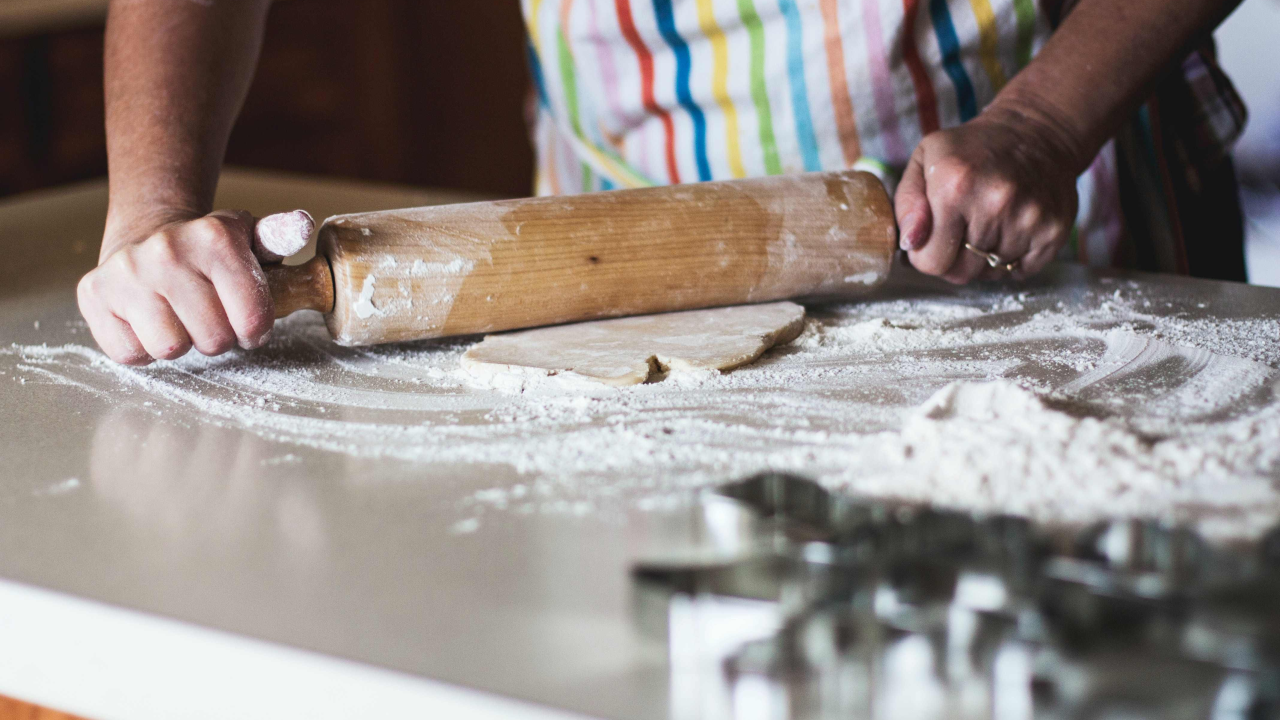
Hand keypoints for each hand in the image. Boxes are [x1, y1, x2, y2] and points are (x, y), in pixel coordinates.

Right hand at [78, 209, 274, 364]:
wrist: (147, 236)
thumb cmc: (210, 253)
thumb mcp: (250, 240)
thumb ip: (280, 237)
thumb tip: (303, 225)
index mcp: (215, 237)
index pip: (252, 319)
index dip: (255, 330)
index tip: (249, 322)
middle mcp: (167, 251)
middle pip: (213, 339)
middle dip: (219, 337)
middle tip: (211, 317)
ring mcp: (126, 273)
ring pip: (170, 348)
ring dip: (182, 342)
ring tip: (181, 317)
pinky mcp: (94, 294)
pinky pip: (130, 353)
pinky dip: (144, 347)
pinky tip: (150, 320)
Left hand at [894, 104, 1081, 283]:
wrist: (1036, 131)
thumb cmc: (971, 150)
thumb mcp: (924, 161)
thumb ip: (906, 204)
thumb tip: (911, 243)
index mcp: (954, 187)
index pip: (931, 262)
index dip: (927, 255)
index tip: (933, 237)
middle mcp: (995, 203)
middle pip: (961, 273)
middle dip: (955, 259)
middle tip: (962, 230)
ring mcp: (1028, 218)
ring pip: (991, 273)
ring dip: (985, 257)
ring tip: (990, 221)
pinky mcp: (1054, 230)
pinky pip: (1022, 271)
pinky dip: (1014, 258)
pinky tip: (1012, 227)